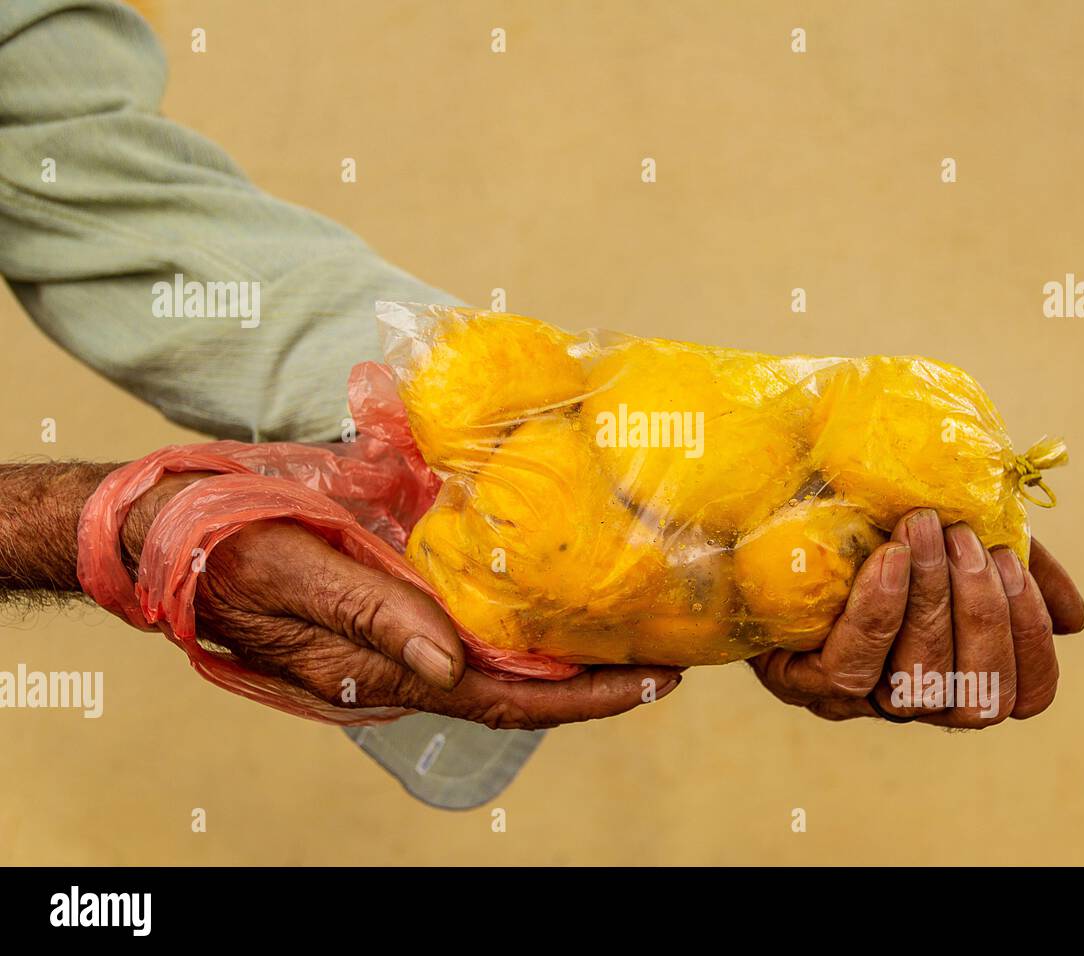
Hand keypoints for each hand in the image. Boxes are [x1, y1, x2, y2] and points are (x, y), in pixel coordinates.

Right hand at [124, 480, 681, 728]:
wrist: (172, 528)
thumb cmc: (223, 549)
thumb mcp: (293, 577)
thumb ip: (371, 619)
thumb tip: (450, 664)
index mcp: (379, 667)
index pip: (501, 697)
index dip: (580, 697)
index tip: (651, 683)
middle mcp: (400, 659)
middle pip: (514, 686)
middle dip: (592, 680)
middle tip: (669, 656)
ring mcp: (397, 631)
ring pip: (497, 655)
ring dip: (564, 649)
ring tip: (634, 627)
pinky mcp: (391, 596)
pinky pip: (468, 616)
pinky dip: (520, 613)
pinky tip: (558, 591)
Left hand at [748, 509, 1083, 726]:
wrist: (774, 504)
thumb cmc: (872, 521)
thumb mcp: (955, 538)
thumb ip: (1015, 569)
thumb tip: (1075, 619)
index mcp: (957, 671)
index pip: (1022, 694)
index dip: (1030, 639)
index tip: (1013, 565)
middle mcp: (911, 699)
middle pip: (974, 697)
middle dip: (981, 613)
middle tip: (965, 538)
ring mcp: (855, 699)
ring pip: (916, 682)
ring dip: (932, 601)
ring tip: (925, 530)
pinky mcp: (800, 682)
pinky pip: (850, 666)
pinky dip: (879, 611)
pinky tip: (888, 559)